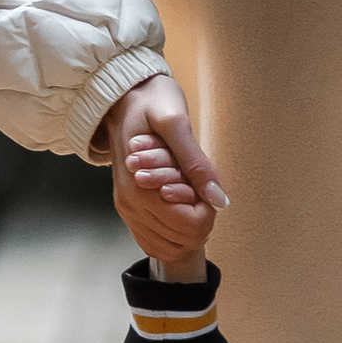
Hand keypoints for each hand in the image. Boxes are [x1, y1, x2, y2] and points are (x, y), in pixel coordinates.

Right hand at [98, 72, 228, 271]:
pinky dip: (174, 232)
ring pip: (170, 245)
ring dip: (188, 224)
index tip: (202, 182)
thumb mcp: (176, 124)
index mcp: (139, 188)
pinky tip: (179, 204)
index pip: (189, 225)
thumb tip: (219, 200)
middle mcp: (130, 205)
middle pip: (182, 239)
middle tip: (197, 184)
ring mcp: (128, 210)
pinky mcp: (130, 210)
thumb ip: (196, 163)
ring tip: (187, 191)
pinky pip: (155, 241)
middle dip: (199, 216)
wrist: (122, 97)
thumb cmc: (151, 103)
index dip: (207, 209)